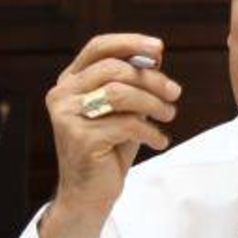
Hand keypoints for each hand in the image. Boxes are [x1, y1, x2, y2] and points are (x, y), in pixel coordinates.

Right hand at [39, 33, 181, 237]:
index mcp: (70, 81)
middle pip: (113, 69)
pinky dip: (149, 131)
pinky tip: (158, 140)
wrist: (89, 194)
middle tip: (174, 92)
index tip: (159, 49)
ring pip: (119, 93)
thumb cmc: (108, 149)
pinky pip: (125, 124)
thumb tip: (155, 56)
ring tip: (169, 115)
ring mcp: (67, 116)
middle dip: (150, 79)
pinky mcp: (80, 138)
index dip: (130, 42)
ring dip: (153, 103)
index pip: (98, 47)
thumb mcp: (122, 110)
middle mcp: (62, 95)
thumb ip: (132, 83)